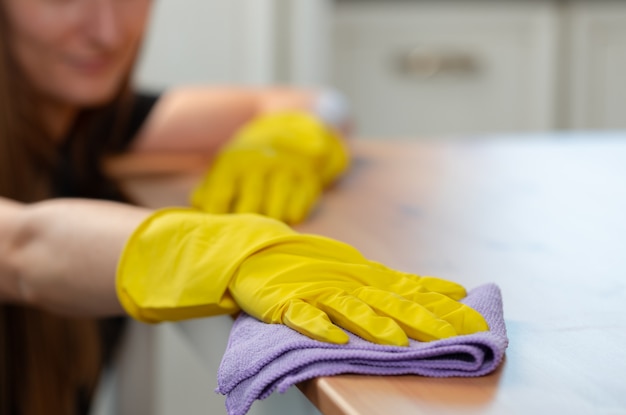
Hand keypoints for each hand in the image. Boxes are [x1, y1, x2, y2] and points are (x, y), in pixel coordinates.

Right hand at [117, 209, 487, 345]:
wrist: (259, 250)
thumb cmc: (311, 264)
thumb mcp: (360, 270)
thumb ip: (400, 283)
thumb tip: (446, 288)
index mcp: (365, 277)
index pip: (412, 291)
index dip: (443, 306)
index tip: (475, 319)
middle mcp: (347, 283)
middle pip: (391, 302)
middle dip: (425, 319)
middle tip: (455, 334)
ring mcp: (316, 292)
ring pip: (349, 309)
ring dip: (373, 324)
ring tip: (396, 341)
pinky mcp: (286, 303)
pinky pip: (302, 316)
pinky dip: (317, 327)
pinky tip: (332, 339)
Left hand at [190, 111, 349, 223]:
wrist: (293, 127)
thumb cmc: (252, 158)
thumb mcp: (227, 165)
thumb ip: (209, 189)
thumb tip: (199, 208)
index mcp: (234, 162)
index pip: (219, 199)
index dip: (219, 218)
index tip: (223, 225)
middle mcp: (260, 164)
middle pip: (248, 209)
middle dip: (246, 223)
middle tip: (246, 228)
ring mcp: (286, 171)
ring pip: (276, 212)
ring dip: (271, 221)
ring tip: (268, 219)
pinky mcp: (309, 179)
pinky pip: (299, 210)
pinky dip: (292, 216)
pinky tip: (288, 211)